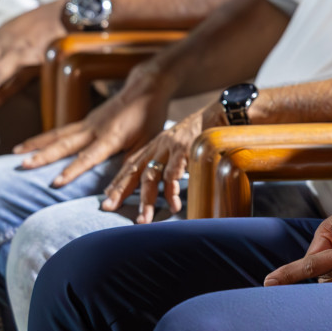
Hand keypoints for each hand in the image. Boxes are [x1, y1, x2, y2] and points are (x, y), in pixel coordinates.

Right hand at [14, 68, 174, 186]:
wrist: (146, 87)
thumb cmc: (149, 117)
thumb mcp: (148, 143)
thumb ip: (132, 165)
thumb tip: (120, 190)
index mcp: (111, 137)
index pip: (89, 156)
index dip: (73, 170)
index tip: (55, 183)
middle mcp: (94, 129)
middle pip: (65, 144)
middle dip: (43, 156)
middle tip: (22, 166)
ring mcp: (87, 123)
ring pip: (57, 135)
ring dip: (36, 144)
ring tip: (15, 154)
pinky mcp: (84, 120)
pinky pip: (60, 131)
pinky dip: (43, 138)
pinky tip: (28, 145)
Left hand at [98, 102, 224, 222]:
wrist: (223, 110)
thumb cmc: (204, 129)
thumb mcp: (182, 143)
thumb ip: (172, 160)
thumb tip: (168, 183)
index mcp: (157, 145)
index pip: (131, 164)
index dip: (118, 181)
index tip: (107, 198)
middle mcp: (160, 145)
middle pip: (134, 171)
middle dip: (121, 191)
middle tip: (109, 208)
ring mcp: (171, 147)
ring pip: (151, 176)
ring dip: (146, 200)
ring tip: (144, 220)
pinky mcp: (185, 149)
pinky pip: (174, 173)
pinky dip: (171, 191)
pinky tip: (173, 205)